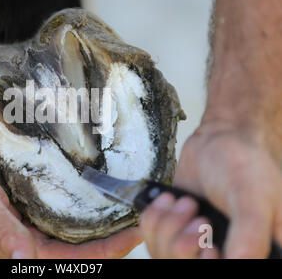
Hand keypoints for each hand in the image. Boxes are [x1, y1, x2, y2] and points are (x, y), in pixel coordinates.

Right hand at [0, 133, 141, 257]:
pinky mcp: (33, 200)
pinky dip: (87, 203)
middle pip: (81, 246)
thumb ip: (1, 231)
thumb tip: (23, 260)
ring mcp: (33, 218)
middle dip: (114, 237)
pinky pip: (66, 206)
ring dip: (104, 220)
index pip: (71, 258)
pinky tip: (104, 192)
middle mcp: (30, 236)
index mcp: (18, 247)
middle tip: (146, 216)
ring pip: (76, 228)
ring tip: (133, 205)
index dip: (107, 249)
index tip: (136, 232)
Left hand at [140, 122, 281, 257]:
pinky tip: (169, 199)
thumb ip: (250, 234)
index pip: (227, 267)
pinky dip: (154, 218)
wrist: (217, 139)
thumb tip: (238, 263)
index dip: (207, 262)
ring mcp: (196, 242)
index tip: (208, 248)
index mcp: (253, 250)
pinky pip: (151, 237)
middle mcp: (224, 250)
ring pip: (165, 254)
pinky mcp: (175, 229)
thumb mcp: (253, 198)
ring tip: (187, 202)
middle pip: (186, 265)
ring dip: (169, 225)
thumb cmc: (245, 163)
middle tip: (199, 218)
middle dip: (185, 242)